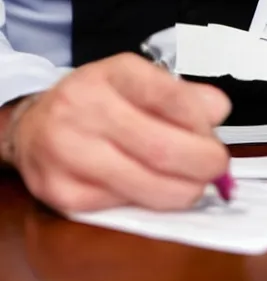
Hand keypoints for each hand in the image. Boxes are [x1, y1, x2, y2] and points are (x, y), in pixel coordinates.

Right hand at [5, 54, 231, 212]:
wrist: (33, 125)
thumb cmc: (97, 102)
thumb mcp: (140, 83)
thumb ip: (184, 95)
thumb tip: (219, 111)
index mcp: (114, 74)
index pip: (171, 96)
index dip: (202, 123)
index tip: (214, 137)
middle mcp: (84, 107)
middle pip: (162, 148)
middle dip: (202, 165)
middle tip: (216, 168)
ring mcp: (68, 151)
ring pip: (147, 185)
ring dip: (183, 191)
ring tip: (192, 184)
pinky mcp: (60, 191)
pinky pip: (124, 206)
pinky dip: (150, 201)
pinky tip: (151, 188)